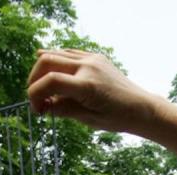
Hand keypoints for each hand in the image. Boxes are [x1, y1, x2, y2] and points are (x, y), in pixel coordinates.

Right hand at [27, 49, 158, 133]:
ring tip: (44, 90)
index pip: (50, 81)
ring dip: (43, 70)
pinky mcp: (96, 57)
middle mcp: (88, 67)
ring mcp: (92, 58)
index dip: (36, 94)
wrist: (141, 107)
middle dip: (35, 79)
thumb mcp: (88, 119)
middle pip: (47, 61)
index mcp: (87, 85)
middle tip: (36, 99)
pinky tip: (52, 73)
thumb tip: (42, 105)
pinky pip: (68, 53)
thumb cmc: (117, 118)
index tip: (37, 109)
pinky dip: (56, 61)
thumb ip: (63, 109)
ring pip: (55, 53)